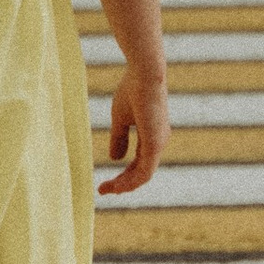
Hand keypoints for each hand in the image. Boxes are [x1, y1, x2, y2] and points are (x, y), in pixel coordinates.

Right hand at [99, 64, 167, 196]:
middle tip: (103, 190)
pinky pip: (144, 171)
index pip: (139, 163)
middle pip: (141, 172)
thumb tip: (115, 158)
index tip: (105, 183)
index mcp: (153, 136)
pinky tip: (116, 185)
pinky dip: (130, 181)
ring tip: (106, 190)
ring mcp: (158, 144)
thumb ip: (119, 138)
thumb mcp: (120, 118)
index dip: (123, 175)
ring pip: (143, 176)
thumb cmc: (133, 89)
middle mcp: (159, 142)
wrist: (144, 73)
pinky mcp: (155, 144)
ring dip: (124, 185)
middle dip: (122, 183)